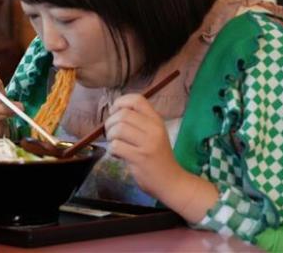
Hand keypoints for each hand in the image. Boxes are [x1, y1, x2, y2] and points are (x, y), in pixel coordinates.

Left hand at [104, 94, 218, 222]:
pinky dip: (112, 150)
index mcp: (156, 120)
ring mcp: (147, 143)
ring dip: (110, 137)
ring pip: (118, 129)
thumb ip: (138, 122)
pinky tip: (118, 155)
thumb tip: (113, 112)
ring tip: (115, 144)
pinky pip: (116, 146)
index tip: (114, 113)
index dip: (120, 102)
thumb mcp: (154, 134)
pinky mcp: (140, 158)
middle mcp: (153, 129)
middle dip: (110, 123)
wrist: (172, 182)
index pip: (137, 99)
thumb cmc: (159, 157)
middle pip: (123, 114)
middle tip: (111, 134)